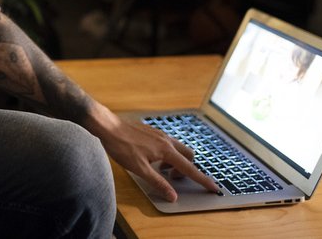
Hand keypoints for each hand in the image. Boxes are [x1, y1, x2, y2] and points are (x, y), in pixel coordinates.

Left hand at [94, 113, 218, 201]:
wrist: (108, 126)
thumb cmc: (122, 146)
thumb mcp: (139, 169)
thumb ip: (158, 182)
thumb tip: (173, 195)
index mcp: (166, 150)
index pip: (189, 169)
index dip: (202, 180)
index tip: (214, 187)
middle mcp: (166, 140)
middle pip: (188, 156)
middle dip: (187, 169)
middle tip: (173, 178)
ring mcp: (159, 134)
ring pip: (178, 148)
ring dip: (176, 161)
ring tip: (160, 169)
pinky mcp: (152, 131)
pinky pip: (168, 143)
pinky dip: (167, 153)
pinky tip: (152, 158)